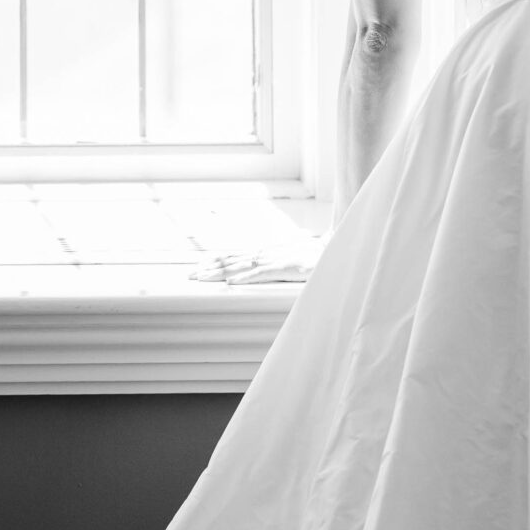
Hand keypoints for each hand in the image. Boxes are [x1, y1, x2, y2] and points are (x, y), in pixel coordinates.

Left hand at [194, 246, 319, 286]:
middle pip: (233, 259)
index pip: (236, 255)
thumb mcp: (293, 258)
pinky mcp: (287, 268)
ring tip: (201, 278)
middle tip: (190, 275)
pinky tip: (232, 282)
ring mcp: (276, 259)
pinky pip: (262, 274)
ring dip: (220, 272)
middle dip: (210, 268)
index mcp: (267, 251)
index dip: (217, 260)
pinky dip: (245, 278)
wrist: (340, 247)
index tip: (199, 266)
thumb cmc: (318, 256)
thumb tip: (265, 265)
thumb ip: (280, 262)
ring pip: (241, 266)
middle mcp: (267, 253)